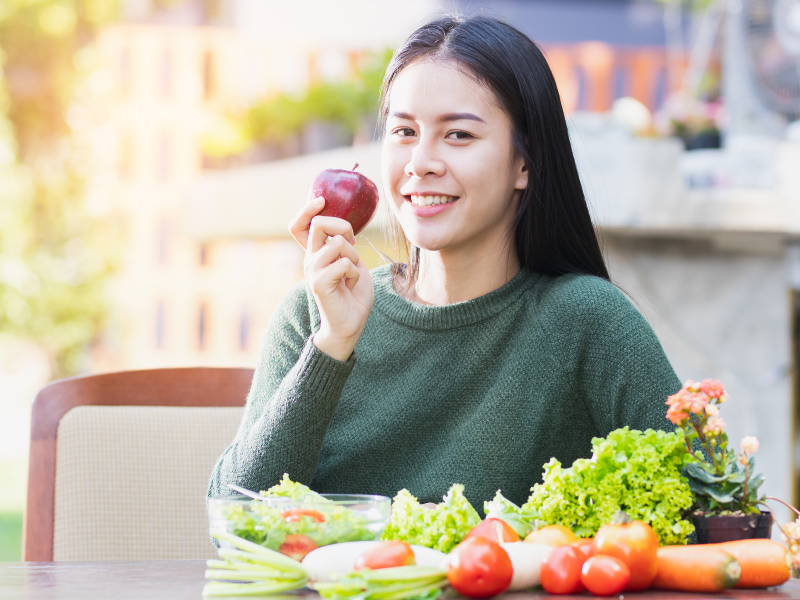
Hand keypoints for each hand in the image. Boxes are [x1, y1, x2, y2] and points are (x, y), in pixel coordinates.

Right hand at [289, 197, 373, 360]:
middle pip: (319, 225)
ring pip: (337, 243)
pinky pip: (343, 264)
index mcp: (315, 254)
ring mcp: (312, 271)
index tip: (321, 200)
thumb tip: (344, 228)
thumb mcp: (352, 263)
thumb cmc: (354, 294)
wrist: (350, 324)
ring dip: (353, 256)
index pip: (298, 226)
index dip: (307, 210)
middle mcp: (310, 260)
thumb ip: (345, 245)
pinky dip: (354, 273)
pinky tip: (350, 285)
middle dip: (343, 227)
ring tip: (352, 273)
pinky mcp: (318, 283)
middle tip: (353, 244)